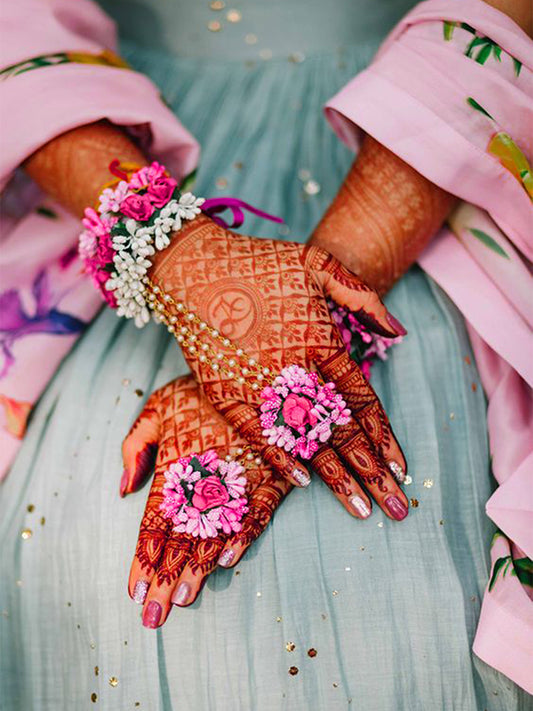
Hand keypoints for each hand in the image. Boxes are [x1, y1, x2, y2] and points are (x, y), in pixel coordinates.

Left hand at [121, 375, 291, 627]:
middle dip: (164, 578)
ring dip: (198, 568)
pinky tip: (230, 560)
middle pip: (180, 536)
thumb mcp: (159, 404)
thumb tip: (124, 490)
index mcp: (176, 460)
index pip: (153, 521)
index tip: (133, 590)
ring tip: (182, 600)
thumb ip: (136, 444)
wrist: (257, 364)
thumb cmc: (202, 388)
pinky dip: (244, 535)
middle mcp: (206, 473)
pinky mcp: (274, 471)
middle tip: (153, 618)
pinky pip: (258, 509)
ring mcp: (242, 474)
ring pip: (215, 531)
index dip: (143, 558)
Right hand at [150, 215, 409, 520]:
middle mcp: (293, 369)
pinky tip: (302, 483)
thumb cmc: (259, 261)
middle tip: (395, 507)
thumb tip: (396, 333)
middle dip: (371, 472)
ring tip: (359, 508)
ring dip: (334, 477)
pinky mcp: (223, 391)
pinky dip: (279, 459)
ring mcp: (257, 384)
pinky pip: (256, 434)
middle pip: (341, 431)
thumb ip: (362, 295)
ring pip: (305, 441)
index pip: (362, 402)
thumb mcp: (318, 262)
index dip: (385, 438)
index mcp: (320, 341)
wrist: (192, 264)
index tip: (403, 468)